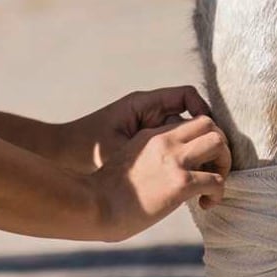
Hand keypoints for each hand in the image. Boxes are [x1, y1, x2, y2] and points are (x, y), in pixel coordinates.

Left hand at [56, 86, 214, 172]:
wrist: (61, 155)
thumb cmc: (85, 148)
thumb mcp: (120, 146)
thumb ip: (153, 144)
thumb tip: (188, 148)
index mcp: (142, 104)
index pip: (187, 96)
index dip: (204, 112)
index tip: (212, 135)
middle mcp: (147, 113)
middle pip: (191, 117)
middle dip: (206, 136)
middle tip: (215, 160)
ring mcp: (146, 129)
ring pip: (183, 136)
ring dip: (194, 152)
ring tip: (205, 174)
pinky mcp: (143, 145)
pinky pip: (171, 148)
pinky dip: (181, 161)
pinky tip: (183, 179)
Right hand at [87, 114, 231, 240]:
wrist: (97, 205)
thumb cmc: (106, 193)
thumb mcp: (128, 162)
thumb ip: (149, 159)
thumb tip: (163, 175)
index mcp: (151, 136)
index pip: (189, 123)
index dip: (201, 140)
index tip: (199, 161)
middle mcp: (165, 142)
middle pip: (210, 124)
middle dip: (219, 146)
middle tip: (213, 170)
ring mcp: (174, 161)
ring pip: (219, 143)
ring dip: (224, 164)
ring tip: (214, 184)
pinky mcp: (181, 183)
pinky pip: (217, 180)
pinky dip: (219, 193)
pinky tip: (206, 204)